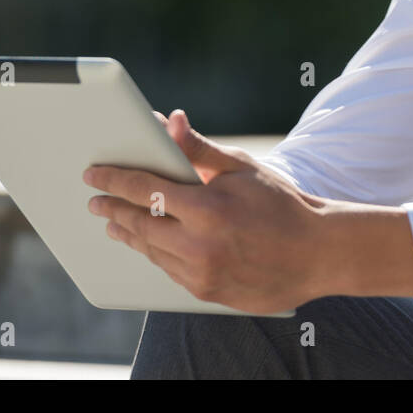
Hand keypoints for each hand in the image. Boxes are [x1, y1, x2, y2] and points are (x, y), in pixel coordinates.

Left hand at [83, 108, 330, 313]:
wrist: (318, 252)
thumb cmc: (281, 203)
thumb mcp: (242, 168)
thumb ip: (198, 149)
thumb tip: (167, 120)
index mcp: (208, 208)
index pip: (145, 190)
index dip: (114, 180)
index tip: (93, 175)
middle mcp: (200, 245)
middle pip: (139, 224)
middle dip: (112, 210)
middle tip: (95, 201)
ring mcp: (202, 274)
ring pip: (150, 251)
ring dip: (128, 234)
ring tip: (115, 223)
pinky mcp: (207, 292)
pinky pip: (168, 271)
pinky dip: (154, 253)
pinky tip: (148, 243)